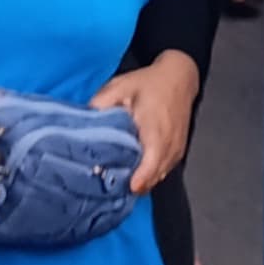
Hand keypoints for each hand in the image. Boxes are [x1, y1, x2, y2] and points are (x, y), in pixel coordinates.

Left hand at [90, 53, 202, 192]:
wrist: (179, 77)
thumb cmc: (150, 83)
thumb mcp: (120, 86)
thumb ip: (101, 104)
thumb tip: (84, 121)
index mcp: (155, 130)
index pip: (151, 164)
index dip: (138, 179)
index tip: (126, 187)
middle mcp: (169, 144)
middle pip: (153, 176)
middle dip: (134, 184)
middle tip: (112, 185)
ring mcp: (176, 149)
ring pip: (159, 176)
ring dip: (143, 181)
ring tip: (121, 181)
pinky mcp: (179, 151)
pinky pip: (165, 170)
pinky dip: (151, 174)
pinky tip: (136, 172)